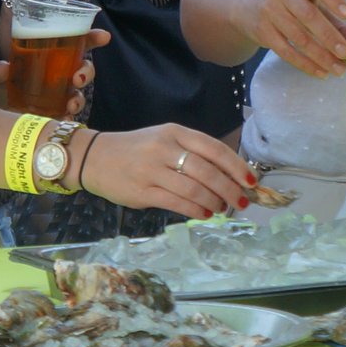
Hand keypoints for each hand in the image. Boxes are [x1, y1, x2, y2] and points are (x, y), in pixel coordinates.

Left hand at [0, 30, 107, 117]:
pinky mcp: (53, 113)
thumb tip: (4, 69)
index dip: (93, 38)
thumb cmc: (0, 80)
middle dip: (87, 73)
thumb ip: (0, 70)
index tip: (104, 37)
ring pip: (78, 95)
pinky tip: (63, 121)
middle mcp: (60, 74)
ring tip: (70, 105)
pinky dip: (66, 119)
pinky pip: (66, 116)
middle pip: (84, 69)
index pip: (78, 43)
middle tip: (78, 78)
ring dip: (78, 100)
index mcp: (52, 54)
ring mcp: (58, 95)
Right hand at [79, 126, 253, 218]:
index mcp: (174, 132)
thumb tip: (227, 175)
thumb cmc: (135, 150)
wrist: (94, 157)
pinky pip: (177, 203)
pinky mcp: (143, 192)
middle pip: (207, 171)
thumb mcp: (163, 140)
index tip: (251, 180)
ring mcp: (152, 170)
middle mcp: (164, 148)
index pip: (213, 148)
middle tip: (241, 201)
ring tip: (222, 208)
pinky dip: (196, 211)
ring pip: (194, 190)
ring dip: (214, 202)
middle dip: (229, 189)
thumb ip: (191, 153)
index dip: (235, 166)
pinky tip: (204, 213)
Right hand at [246, 0, 345, 77]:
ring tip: (338, 69)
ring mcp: (270, 11)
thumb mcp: (310, 2)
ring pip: (298, 38)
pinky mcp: (263, 32)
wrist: (245, 5)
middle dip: (329, 37)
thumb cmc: (289, 3)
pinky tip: (320, 72)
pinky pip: (286, 51)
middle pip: (308, 15)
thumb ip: (335, 21)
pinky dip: (305, 64)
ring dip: (320, 56)